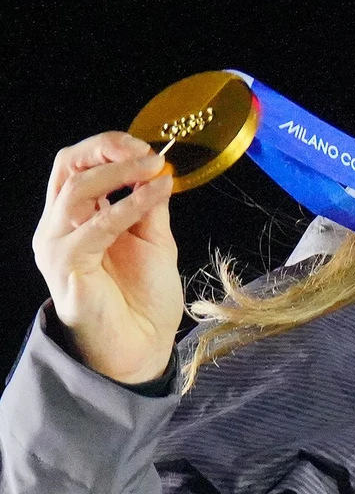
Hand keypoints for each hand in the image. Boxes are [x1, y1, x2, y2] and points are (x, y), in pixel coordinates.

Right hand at [35, 134, 182, 385]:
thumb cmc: (142, 297)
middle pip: (67, 169)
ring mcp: (57, 246)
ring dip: (119, 173)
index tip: (145, 146)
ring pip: (76, 191)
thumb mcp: (152, 240)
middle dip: (106, 151)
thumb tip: (158, 168)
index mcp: (73, 218)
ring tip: (155, 166)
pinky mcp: (68, 266)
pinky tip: (156, 192)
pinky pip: (95, 227)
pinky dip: (128, 205)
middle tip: (146, 150)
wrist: (139, 347)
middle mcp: (56, 228)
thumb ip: (148, 206)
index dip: (105, 148)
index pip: (74, 166)